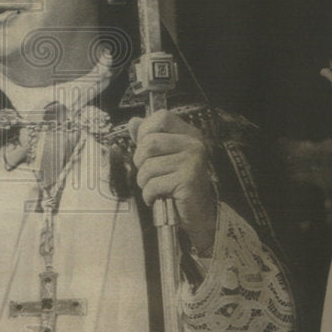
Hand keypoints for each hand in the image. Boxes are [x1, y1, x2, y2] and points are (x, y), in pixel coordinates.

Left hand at [128, 110, 217, 254]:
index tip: (145, 148)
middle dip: (140, 162)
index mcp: (189, 134)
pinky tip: (158, 198)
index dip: (146, 131)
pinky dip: (149, 195)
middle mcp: (194, 144)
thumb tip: (133, 122)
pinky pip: (153, 184)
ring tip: (155, 188)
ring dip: (144, 182)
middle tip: (149, 174)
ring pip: (148, 166)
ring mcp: (192, 161)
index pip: (162, 117)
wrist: (198, 214)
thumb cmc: (178, 185)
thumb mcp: (164, 157)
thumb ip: (149, 138)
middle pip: (149, 142)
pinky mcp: (188, 180)